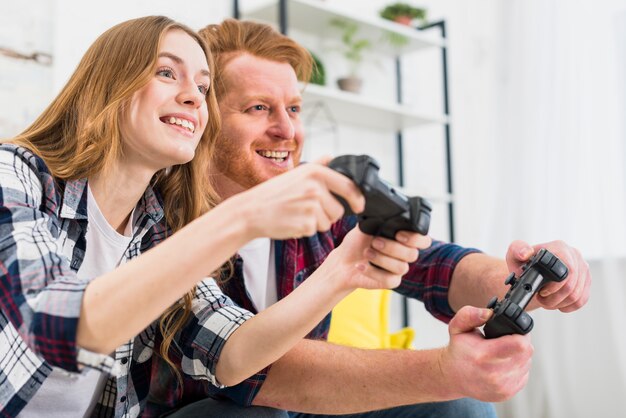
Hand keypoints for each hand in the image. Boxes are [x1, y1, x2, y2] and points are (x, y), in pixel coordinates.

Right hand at [230, 163, 364, 239]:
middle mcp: (316, 187)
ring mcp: (311, 205)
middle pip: (339, 210)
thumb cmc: (273, 194)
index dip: (358, 199)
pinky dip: (306, 229)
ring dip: (317, 223)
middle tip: (308, 210)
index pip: (349, 186)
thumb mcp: (295, 174)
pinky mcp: (306, 223)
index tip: (359, 206)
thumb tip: (331, 157)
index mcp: (316, 172)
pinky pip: (315, 230)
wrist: (251, 211)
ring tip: (298, 214)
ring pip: (329, 222)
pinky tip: (292, 221)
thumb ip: (317, 166)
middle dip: (329, 214)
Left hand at [314, 228, 429, 291]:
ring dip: (382, 259)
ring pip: (401, 267)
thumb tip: (383, 211)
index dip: (416, 239)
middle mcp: (404, 254)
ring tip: (366, 253)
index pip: (423, 240)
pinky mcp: (390, 282)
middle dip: (392, 247)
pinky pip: (390, 280)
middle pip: (412, 254)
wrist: (343, 261)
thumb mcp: (366, 226)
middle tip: (374, 242)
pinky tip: (360, 266)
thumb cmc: (357, 242)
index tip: (399, 234)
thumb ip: (378, 220)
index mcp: (403, 239)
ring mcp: (398, 269)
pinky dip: (373, 272)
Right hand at [439, 306, 532, 401]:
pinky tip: (504, 363)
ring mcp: (501, 387)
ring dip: (520, 356)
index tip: (514, 331)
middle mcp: (494, 374)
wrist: (452, 376)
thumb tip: (488, 313)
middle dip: (521, 343)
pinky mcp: (507, 394)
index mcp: (483, 355)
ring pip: (527, 364)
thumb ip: (470, 315)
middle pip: (527, 353)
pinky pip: (524, 375)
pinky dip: (517, 367)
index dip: (521, 334)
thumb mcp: (457, 327)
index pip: (520, 345)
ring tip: (504, 352)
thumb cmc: (458, 350)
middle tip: (508, 339)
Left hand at [505, 240, 590, 312]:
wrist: (532, 270)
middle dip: (554, 298)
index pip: (567, 270)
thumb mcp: (514, 255)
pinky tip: (557, 304)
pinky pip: (582, 300)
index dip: (555, 286)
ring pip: (577, 295)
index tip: (541, 291)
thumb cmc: (523, 262)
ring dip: (559, 303)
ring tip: (546, 301)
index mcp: (559, 247)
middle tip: (541, 299)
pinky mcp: (585, 281)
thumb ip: (517, 250)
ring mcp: (583, 269)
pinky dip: (568, 306)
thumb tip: (525, 253)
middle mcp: (575, 256)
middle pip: (572, 286)